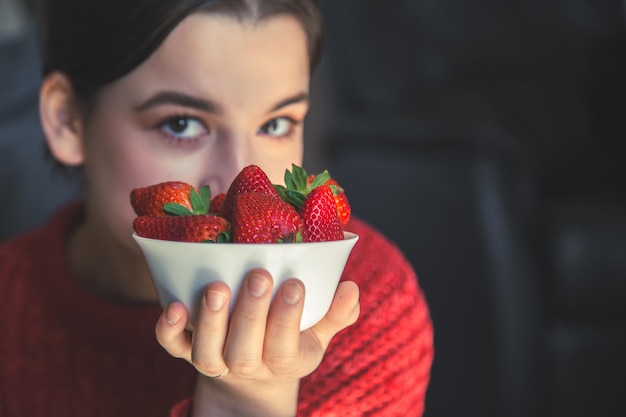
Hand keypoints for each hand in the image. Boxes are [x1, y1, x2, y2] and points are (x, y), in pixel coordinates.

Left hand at [155, 268, 359, 416]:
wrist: (254, 373)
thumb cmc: (289, 343)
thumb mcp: (318, 334)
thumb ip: (337, 314)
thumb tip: (352, 288)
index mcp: (282, 361)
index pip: (284, 347)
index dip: (288, 318)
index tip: (295, 284)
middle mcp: (245, 365)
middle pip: (244, 350)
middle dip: (250, 313)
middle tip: (259, 275)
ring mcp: (214, 360)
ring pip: (207, 350)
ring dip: (211, 319)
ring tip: (217, 286)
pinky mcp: (187, 350)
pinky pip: (173, 346)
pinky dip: (168, 330)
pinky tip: (172, 305)